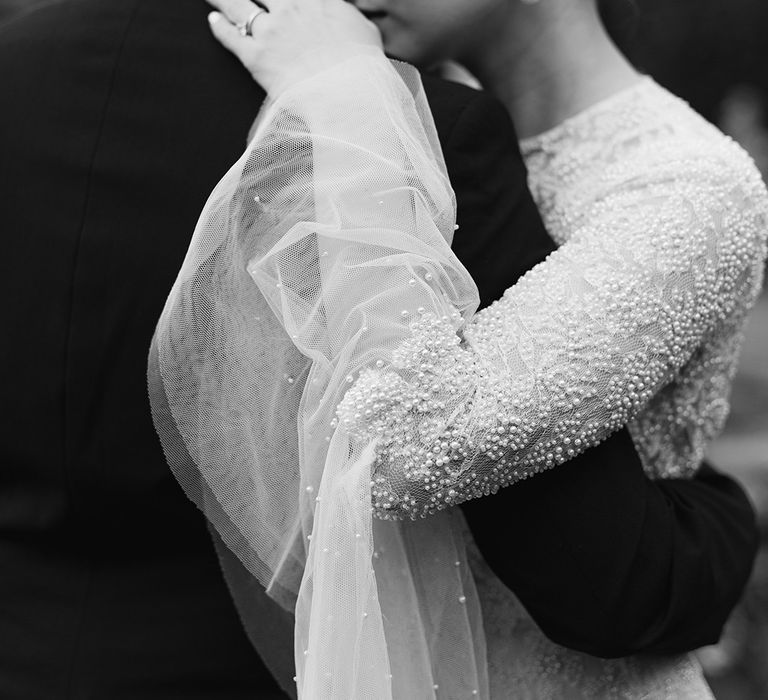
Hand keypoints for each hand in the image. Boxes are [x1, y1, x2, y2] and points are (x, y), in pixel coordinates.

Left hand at [207, 0, 382, 95]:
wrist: (349, 94)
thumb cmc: (362, 67)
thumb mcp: (365, 30)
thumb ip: (348, 15)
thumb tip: (344, 12)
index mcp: (316, 1)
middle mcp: (289, 9)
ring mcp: (270, 32)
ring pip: (238, 5)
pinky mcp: (257, 58)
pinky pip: (230, 37)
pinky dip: (219, 27)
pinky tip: (213, 20)